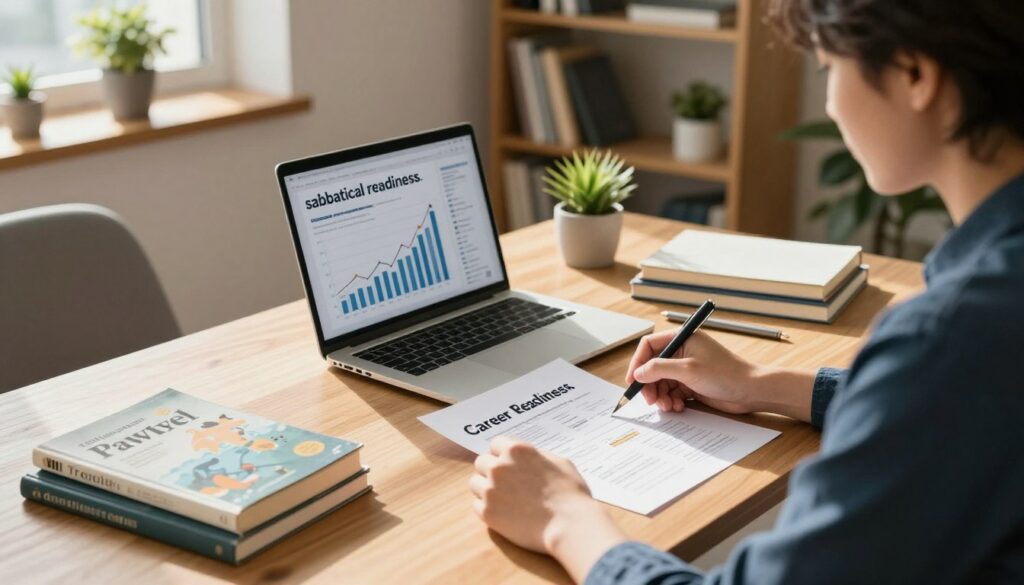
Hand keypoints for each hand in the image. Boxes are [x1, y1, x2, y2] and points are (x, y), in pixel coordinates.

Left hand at [470, 436, 597, 551]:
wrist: (569, 524)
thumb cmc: (570, 493)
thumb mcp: (559, 462)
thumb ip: (538, 456)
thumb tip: (529, 459)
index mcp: (516, 450)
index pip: (495, 443)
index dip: (502, 453)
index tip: (507, 462)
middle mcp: (499, 467)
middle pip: (481, 462)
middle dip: (491, 470)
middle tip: (505, 482)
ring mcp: (491, 490)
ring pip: (475, 483)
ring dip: (485, 488)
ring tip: (502, 498)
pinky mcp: (488, 513)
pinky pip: (477, 506)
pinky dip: (487, 508)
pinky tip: (503, 513)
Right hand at [625, 330, 758, 413]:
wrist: (751, 391)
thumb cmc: (725, 374)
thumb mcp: (688, 370)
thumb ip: (659, 369)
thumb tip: (638, 373)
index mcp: (682, 339)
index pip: (649, 346)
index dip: (638, 362)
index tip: (632, 380)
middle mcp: (683, 352)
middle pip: (653, 367)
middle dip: (649, 384)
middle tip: (650, 400)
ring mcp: (687, 369)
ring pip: (662, 382)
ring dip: (661, 395)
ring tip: (668, 406)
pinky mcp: (692, 384)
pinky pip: (672, 392)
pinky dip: (671, 400)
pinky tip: (678, 407)